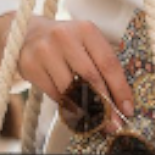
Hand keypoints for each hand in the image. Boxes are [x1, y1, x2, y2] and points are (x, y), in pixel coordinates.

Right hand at [18, 17, 133, 124]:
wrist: (27, 36)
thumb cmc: (66, 43)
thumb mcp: (86, 43)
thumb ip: (102, 64)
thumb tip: (121, 102)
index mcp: (85, 30)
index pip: (108, 63)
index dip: (120, 89)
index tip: (127, 109)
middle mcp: (64, 37)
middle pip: (91, 78)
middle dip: (105, 105)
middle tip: (113, 124)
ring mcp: (45, 51)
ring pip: (71, 90)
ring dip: (86, 111)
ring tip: (96, 123)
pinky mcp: (30, 66)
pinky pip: (55, 95)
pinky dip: (68, 106)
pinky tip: (76, 113)